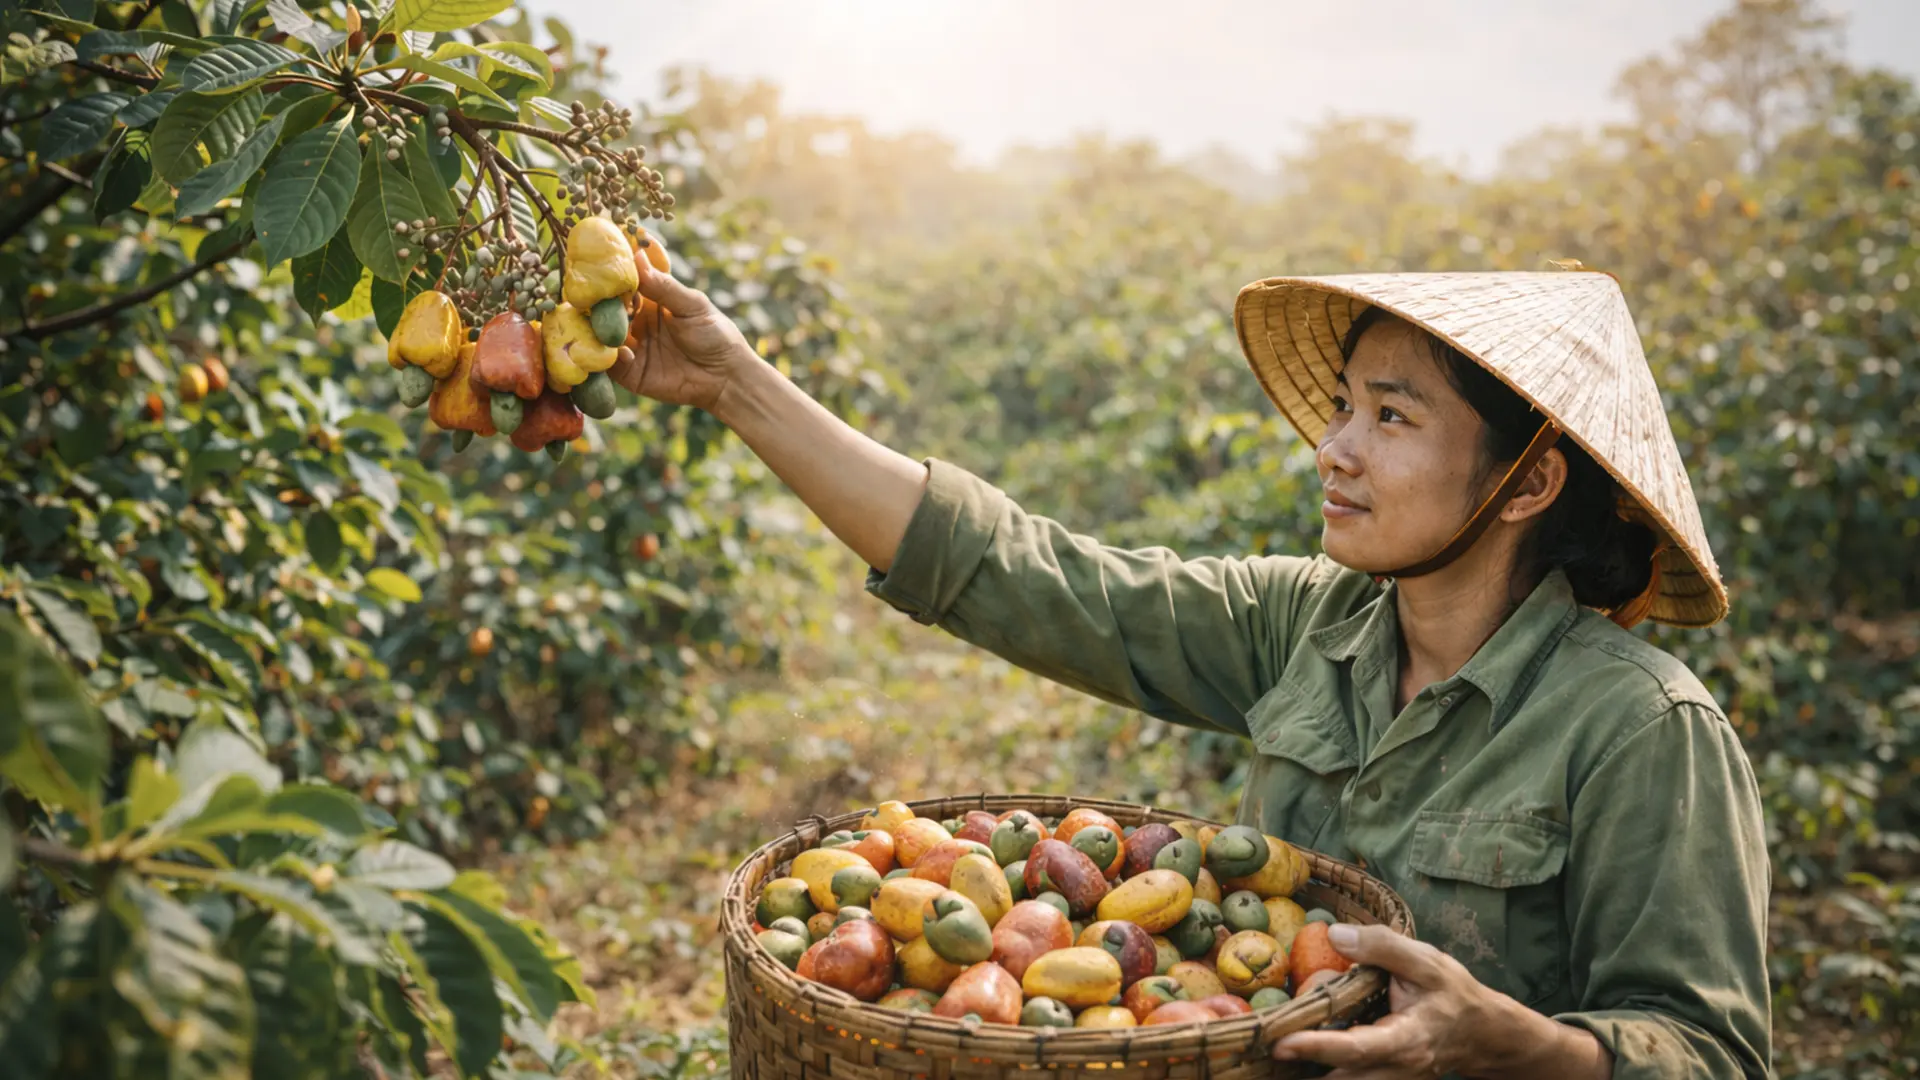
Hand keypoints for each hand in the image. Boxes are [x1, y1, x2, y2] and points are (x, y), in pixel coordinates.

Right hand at [608, 261, 754, 413]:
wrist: (726, 378)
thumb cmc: (716, 335)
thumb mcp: (693, 306)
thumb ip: (664, 286)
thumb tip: (637, 256)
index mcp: (650, 297)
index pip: (626, 278)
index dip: (615, 268)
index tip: (605, 255)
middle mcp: (635, 318)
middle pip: (607, 305)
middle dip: (602, 300)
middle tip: (602, 296)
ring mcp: (630, 344)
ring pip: (602, 333)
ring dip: (601, 328)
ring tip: (611, 325)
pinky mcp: (629, 372)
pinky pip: (609, 364)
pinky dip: (611, 357)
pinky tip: (624, 353)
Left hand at [1270, 924, 1506, 1078]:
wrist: (1484, 1034)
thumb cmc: (1454, 994)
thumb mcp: (1427, 962)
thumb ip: (1383, 947)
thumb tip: (1333, 934)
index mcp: (1406, 1041)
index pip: (1356, 1049)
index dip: (1318, 1047)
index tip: (1282, 1042)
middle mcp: (1394, 1071)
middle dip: (1301, 1073)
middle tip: (1258, 1055)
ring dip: (1307, 1076)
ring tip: (1263, 1063)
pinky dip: (1321, 1071)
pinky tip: (1292, 1060)